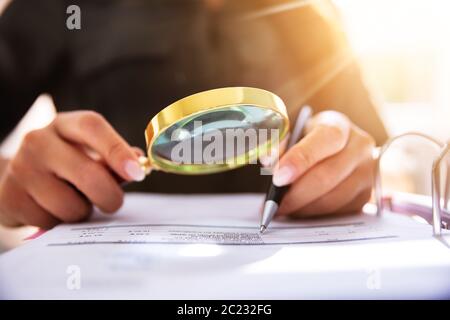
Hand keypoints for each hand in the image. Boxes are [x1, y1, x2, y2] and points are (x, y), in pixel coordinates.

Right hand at [0, 111, 146, 228]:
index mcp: (65, 125)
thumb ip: (115, 159)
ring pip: (70, 206)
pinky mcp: (10, 197)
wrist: (18, 178)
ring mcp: (21, 169)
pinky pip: (50, 223)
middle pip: (88, 173)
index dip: (117, 150)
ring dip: (82, 212)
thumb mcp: (89, 153)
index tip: (137, 173)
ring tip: (74, 201)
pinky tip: (53, 210)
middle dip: (110, 196)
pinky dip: (59, 223)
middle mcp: (39, 141)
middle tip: (114, 202)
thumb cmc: (66, 164)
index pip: (92, 127)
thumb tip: (140, 164)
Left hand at [273, 111, 374, 216]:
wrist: (333, 149)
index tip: (278, 177)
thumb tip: (268, 159)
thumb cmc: (307, 140)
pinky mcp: (365, 195)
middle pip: (327, 176)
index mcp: (339, 125)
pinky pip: (337, 212)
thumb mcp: (292, 133)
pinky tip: (299, 209)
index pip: (325, 140)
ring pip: (332, 199)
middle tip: (274, 203)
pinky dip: (314, 214)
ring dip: (303, 208)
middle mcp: (359, 147)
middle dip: (296, 193)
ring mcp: (366, 173)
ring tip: (283, 207)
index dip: (300, 160)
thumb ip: (279, 143)